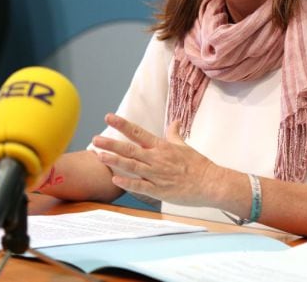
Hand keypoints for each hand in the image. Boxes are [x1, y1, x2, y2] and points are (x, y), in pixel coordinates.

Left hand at [91, 113, 221, 206]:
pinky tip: (115, 179)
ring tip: (99, 155)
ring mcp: (157, 174)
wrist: (211, 183)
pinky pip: (140, 186)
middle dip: (111, 143)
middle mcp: (157, 158)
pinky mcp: (159, 190)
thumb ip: (174, 134)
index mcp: (162, 146)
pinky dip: (127, 183)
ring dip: (115, 160)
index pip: (138, 132)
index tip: (109, 117)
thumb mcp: (184, 146)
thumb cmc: (198, 165)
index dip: (122, 124)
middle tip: (95, 138)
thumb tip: (174, 121)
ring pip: (132, 166)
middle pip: (130, 149)